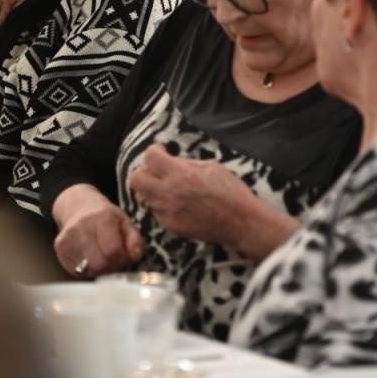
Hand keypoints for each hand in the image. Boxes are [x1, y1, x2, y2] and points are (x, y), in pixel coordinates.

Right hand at [51, 184, 144, 277]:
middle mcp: (82, 226)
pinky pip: (76, 271)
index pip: (113, 251)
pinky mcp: (59, 247)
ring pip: (88, 270)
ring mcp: (68, 237)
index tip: (123, 255)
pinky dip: (86, 270)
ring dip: (99, 270)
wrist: (79, 207)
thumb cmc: (106, 217)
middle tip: (114, 260)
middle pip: (100, 263)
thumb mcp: (125, 223)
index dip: (122, 258)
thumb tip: (136, 256)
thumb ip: (135, 240)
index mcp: (102, 218)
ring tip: (103, 258)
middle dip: (111, 266)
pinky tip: (90, 258)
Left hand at [127, 145, 295, 256]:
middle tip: (157, 172)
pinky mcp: (170, 226)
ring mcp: (167, 212)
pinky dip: (164, 206)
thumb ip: (187, 163)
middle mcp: (168, 193)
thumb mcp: (212, 167)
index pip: (149, 157)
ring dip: (153, 190)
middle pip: (136, 179)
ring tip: (171, 190)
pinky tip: (180, 205)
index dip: (154, 151)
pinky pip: (157, 212)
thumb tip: (173, 160)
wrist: (241, 223)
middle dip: (144, 172)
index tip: (162, 152)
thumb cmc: (231, 192)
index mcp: (180, 174)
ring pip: (144, 197)